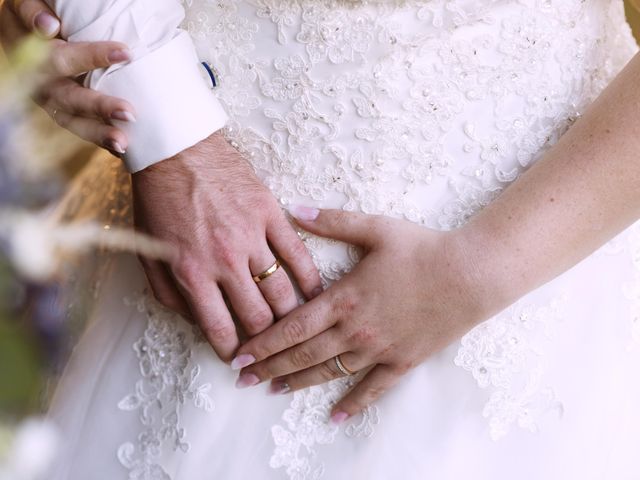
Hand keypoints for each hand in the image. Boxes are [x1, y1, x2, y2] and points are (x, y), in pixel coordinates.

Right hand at [0, 0, 135, 153]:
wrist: (26, 33)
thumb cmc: (35, 13)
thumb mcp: (27, 3)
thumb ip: (33, 11)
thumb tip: (49, 28)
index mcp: (31, 54)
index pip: (61, 57)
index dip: (91, 56)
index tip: (125, 53)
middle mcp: (40, 83)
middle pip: (70, 97)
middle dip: (100, 106)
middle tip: (129, 113)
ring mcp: (51, 102)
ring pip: (73, 121)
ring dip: (98, 132)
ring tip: (123, 142)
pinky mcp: (62, 113)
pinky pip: (80, 129)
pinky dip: (99, 140)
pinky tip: (121, 150)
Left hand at [132, 133, 323, 361]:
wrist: (177, 150)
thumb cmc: (159, 200)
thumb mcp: (148, 252)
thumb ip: (170, 294)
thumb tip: (196, 322)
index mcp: (191, 271)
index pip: (220, 329)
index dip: (232, 352)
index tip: (239, 359)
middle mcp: (224, 260)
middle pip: (257, 317)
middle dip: (264, 340)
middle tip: (269, 347)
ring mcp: (251, 236)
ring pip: (281, 291)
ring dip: (290, 316)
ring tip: (293, 327)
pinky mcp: (270, 214)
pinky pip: (297, 254)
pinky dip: (309, 279)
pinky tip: (315, 295)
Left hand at [232, 206, 497, 422]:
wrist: (471, 274)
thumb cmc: (423, 248)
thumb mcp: (375, 227)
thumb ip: (331, 221)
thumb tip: (292, 209)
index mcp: (345, 297)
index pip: (293, 326)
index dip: (263, 343)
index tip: (239, 356)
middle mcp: (356, 329)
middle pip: (303, 354)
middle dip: (270, 368)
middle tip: (243, 380)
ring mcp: (379, 348)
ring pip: (330, 372)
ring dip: (299, 383)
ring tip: (274, 392)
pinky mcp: (403, 360)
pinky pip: (374, 388)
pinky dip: (355, 403)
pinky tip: (337, 416)